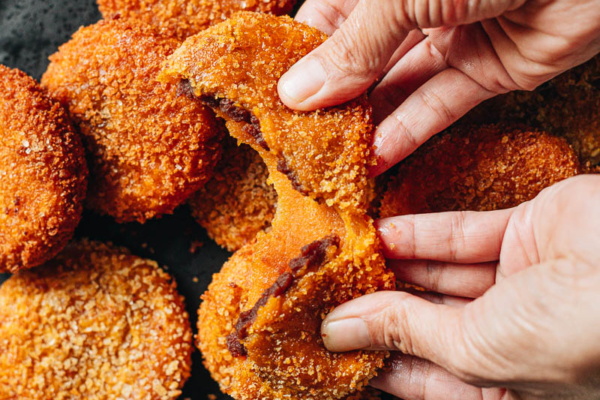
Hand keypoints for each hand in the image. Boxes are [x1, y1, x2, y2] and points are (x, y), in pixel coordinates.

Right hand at [277, 0, 599, 174]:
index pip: (326, 19)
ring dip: (367, 124)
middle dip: (333, 100)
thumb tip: (297, 91)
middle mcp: (415, 3)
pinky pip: (440, 104)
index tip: (274, 101)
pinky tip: (377, 160)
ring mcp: (452, 35)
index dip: (300, 59)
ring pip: (397, 87)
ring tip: (334, 161)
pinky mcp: (490, 68)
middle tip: (302, 142)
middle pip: (361, 59)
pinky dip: (410, 133)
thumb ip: (354, 46)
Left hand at [320, 175, 599, 399]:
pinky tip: (382, 229)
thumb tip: (340, 332)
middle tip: (329, 295)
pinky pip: (464, 233)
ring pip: (442, 275)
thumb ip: (408, 333)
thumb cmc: (580, 338)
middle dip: (380, 309)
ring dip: (395, 266)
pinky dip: (422, 233)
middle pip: (427, 323)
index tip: (331, 348)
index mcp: (507, 384)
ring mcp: (522, 282)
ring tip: (347, 257)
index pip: (424, 379)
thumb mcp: (479, 349)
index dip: (378, 363)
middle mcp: (513, 336)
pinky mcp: (530, 232)